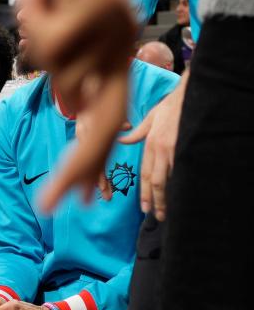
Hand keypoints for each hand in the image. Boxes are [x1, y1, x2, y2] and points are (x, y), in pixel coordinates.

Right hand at [19, 0, 137, 211]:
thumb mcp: (61, 30)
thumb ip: (70, 71)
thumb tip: (74, 110)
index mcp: (116, 53)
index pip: (109, 118)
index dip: (94, 160)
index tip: (84, 200)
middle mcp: (123, 43)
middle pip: (104, 120)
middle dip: (78, 168)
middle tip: (54, 208)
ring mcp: (116, 26)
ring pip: (58, 68)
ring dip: (36, 34)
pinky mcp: (100, 8)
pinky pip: (48, 40)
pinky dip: (32, 15)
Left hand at [118, 72, 187, 220]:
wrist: (188, 94)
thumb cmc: (170, 106)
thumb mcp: (151, 118)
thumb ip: (137, 133)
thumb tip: (122, 139)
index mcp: (150, 145)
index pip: (145, 174)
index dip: (144, 192)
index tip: (145, 207)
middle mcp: (159, 149)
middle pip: (155, 181)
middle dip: (155, 200)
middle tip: (156, 215)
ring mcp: (173, 149)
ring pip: (167, 178)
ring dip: (166, 196)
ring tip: (166, 211)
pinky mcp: (184, 146)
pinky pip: (181, 169)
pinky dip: (179, 183)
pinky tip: (180, 195)